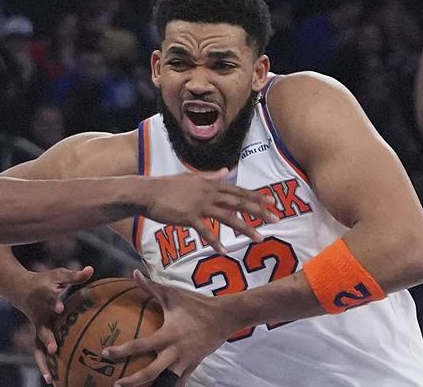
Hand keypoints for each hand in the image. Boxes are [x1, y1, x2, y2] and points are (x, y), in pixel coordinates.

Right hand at [12, 265, 93, 383]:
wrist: (18, 288)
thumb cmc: (44, 280)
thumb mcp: (58, 275)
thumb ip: (74, 276)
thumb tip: (91, 270)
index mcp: (44, 298)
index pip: (50, 300)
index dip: (55, 303)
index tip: (60, 308)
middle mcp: (39, 315)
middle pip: (42, 329)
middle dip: (48, 339)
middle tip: (54, 349)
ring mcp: (37, 327)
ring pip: (38, 347)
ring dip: (43, 362)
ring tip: (50, 378)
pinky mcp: (36, 335)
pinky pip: (39, 352)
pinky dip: (44, 366)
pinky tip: (52, 380)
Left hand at [102, 271, 234, 386]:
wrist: (224, 317)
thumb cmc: (196, 304)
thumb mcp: (172, 294)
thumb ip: (151, 287)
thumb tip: (134, 273)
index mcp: (168, 335)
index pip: (140, 346)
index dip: (122, 351)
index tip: (105, 353)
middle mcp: (175, 352)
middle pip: (151, 372)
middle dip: (132, 381)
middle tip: (116, 384)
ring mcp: (185, 362)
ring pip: (166, 382)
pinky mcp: (193, 366)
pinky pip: (179, 381)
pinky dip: (168, 385)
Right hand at [146, 169, 277, 253]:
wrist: (147, 193)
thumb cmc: (166, 186)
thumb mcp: (190, 177)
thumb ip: (210, 176)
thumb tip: (225, 171)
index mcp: (210, 184)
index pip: (237, 190)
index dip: (255, 196)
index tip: (271, 202)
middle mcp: (208, 193)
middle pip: (238, 203)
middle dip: (259, 212)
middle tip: (275, 220)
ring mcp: (199, 205)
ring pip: (228, 217)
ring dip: (245, 228)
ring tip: (259, 238)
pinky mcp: (188, 217)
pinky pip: (205, 231)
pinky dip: (215, 241)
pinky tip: (224, 251)